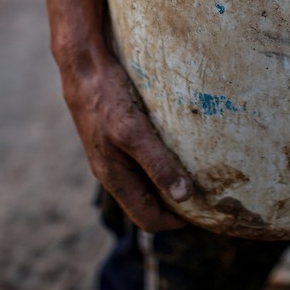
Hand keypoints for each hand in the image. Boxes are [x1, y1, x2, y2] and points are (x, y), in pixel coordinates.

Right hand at [25, 0, 193, 231]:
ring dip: (132, 182)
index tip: (189, 192)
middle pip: (102, 144)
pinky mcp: (83, 49)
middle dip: (141, 192)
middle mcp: (74, 54)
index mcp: (79, 33)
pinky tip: (155, 165)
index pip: (113, 111)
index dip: (148, 155)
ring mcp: (73, 56)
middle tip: (189, 225)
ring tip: (175, 216)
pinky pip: (102, 110)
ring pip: (97, 139)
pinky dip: (126, 148)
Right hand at [56, 36, 193, 231]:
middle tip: (207, 194)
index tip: (202, 213)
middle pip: (147, 202)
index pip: (147, 218)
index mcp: (114, 177)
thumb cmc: (105, 98)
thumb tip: (183, 197)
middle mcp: (112, 171)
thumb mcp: (134, 133)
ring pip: (145, 181)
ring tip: (197, 171)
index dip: (174, 222)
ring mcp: (113, 153)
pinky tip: (178, 146)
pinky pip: (142, 159)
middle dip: (175, 204)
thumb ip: (158, 165)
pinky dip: (161, 161)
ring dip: (169, 181)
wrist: (83, 66)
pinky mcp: (116, 136)